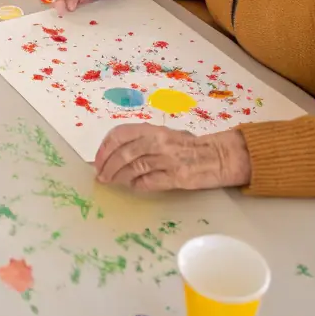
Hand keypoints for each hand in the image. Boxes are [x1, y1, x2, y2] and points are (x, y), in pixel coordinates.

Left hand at [95, 126, 251, 191]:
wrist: (216, 156)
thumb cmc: (186, 145)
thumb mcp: (164, 135)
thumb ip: (141, 141)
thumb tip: (112, 153)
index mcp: (153, 129)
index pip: (120, 134)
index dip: (105, 148)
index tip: (98, 160)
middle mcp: (158, 141)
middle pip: (124, 153)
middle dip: (107, 166)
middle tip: (101, 176)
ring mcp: (167, 159)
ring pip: (133, 168)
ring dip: (118, 177)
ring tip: (112, 182)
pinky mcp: (176, 177)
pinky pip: (148, 182)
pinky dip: (137, 185)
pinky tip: (133, 186)